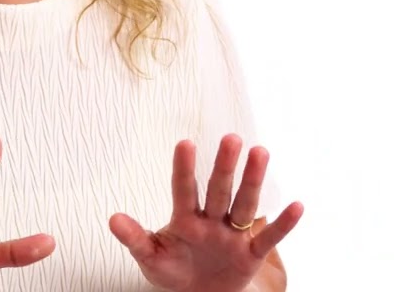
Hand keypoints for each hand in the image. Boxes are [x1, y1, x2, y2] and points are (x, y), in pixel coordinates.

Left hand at [108, 135, 302, 291]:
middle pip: (218, 190)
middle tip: (231, 138)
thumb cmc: (173, 271)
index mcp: (185, 219)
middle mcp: (211, 220)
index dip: (184, 168)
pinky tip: (297, 205)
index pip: (184, 190)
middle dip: (224, 166)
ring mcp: (232, 235)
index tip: (185, 143)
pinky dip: (283, 224)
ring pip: (243, 205)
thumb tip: (112, 218)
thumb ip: (135, 238)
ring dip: (252, 180)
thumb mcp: (150, 257)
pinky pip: (269, 238)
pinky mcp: (250, 254)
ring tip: (261, 152)